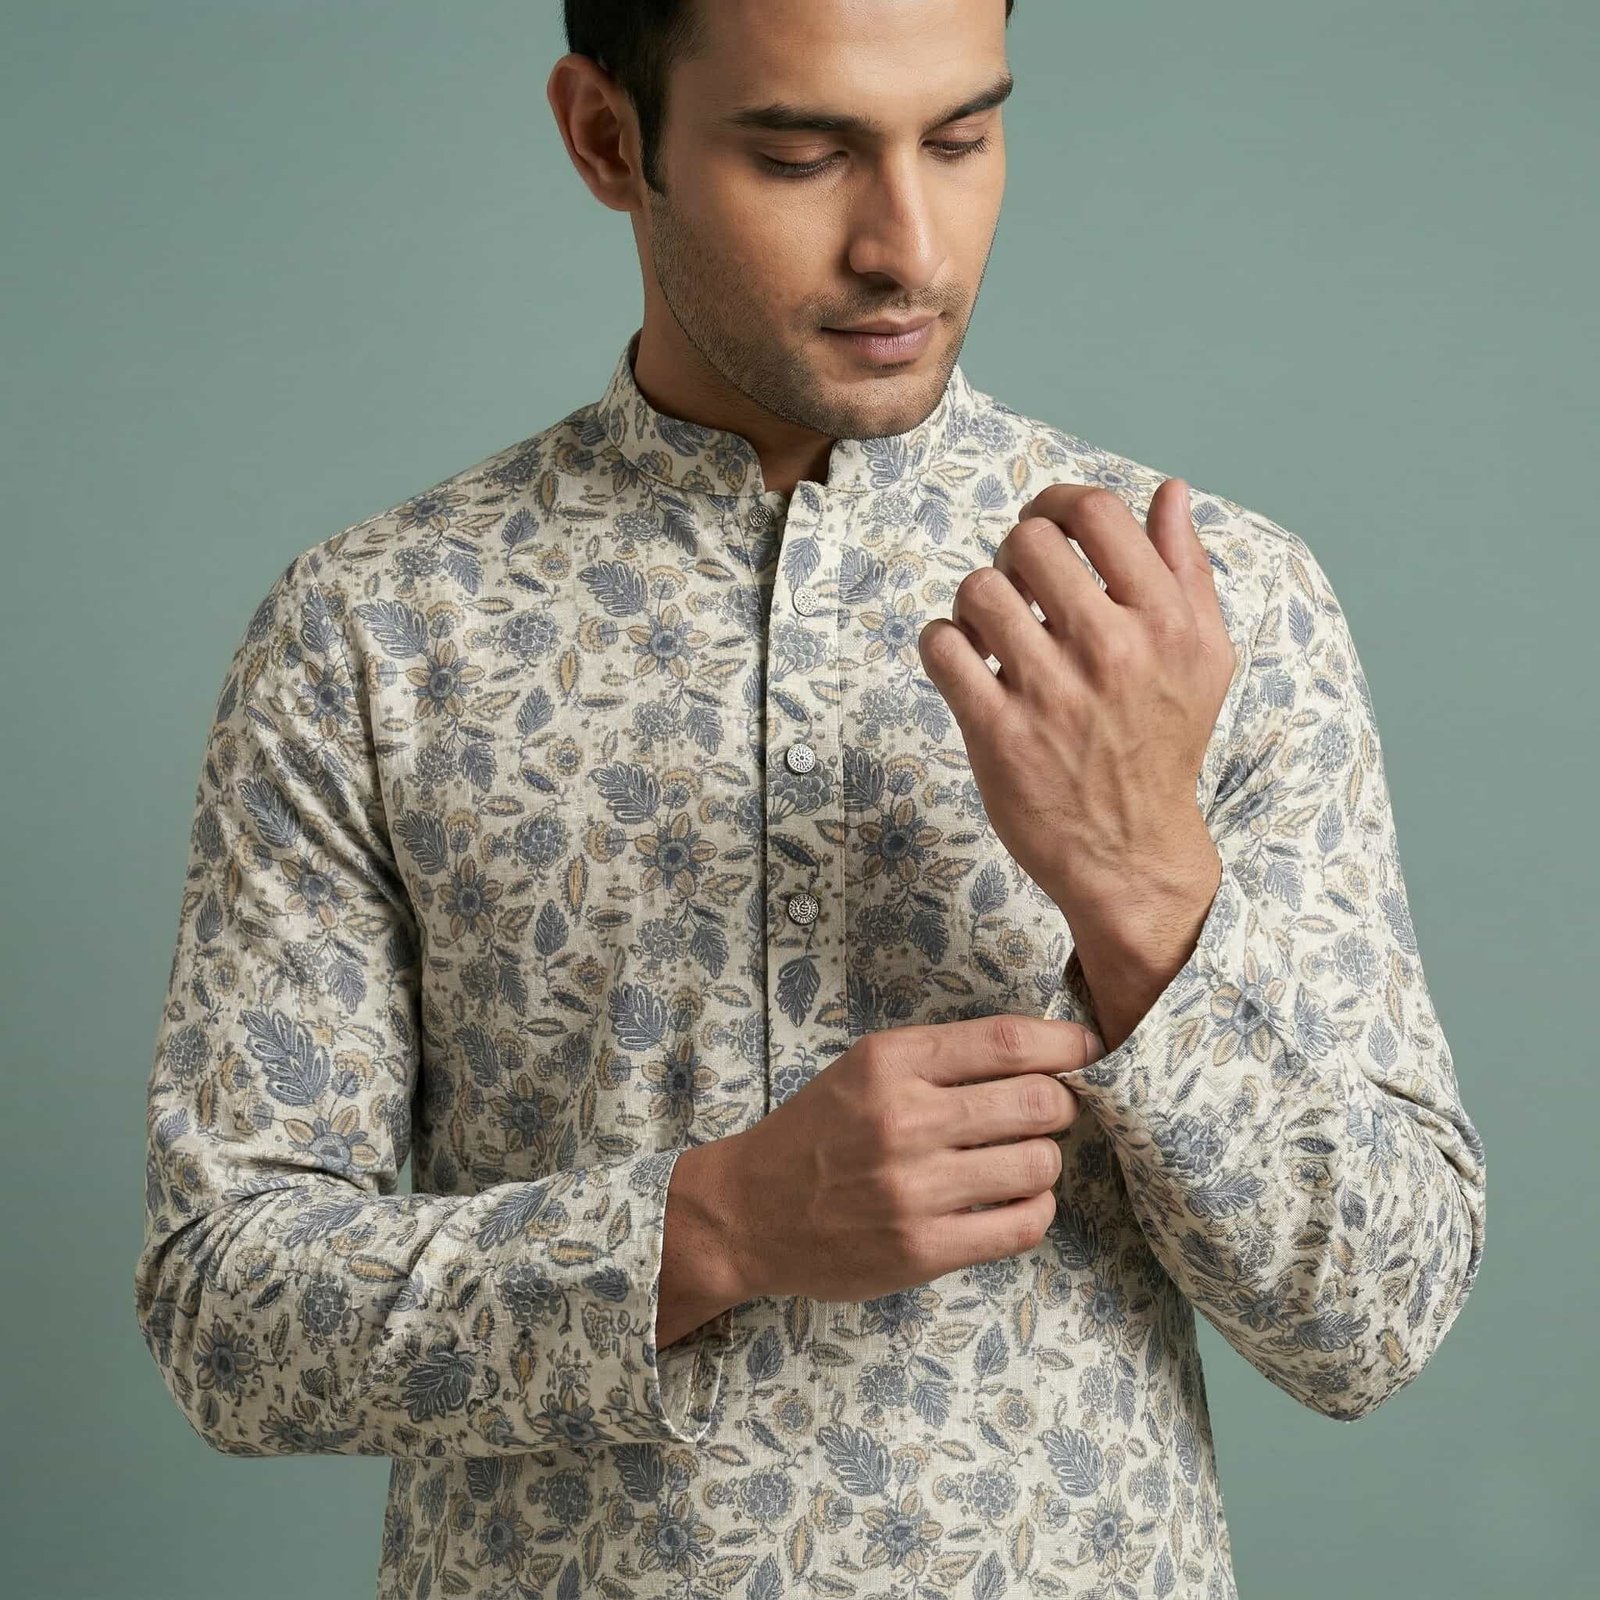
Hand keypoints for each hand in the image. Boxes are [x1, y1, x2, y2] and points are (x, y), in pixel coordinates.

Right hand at [710, 1015, 1103, 1303]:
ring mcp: (914, 1190)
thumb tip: (1044, 1055)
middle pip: (1038, 1101)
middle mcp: (904, 1121)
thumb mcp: (866, 1069)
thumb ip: (943, 1058)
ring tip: (1021, 1160)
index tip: (1087, 1048)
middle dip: (1059, 1104)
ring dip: (1045, 1160)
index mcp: (891, 1063)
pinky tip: (1014, 1201)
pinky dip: (1034, 1209)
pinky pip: (1023, 1225)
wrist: (748, 1212)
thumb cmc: (818, 1132)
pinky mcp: (922, 1250)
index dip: (1066, 1043)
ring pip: (1040, 1164)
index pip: (1008, 1042)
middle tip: (1047, 1112)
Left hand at [917, 479, 1234, 911]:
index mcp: (1165, 621)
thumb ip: (1186, 569)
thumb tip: (1170, 492)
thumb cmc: (1164, 744)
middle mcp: (1111, 650)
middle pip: (1028, 542)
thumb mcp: (1202, 657)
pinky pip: (942, 647)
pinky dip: (942, 644)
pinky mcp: (998, 733)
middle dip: (1013, 557)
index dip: (1057, 505)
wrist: (1131, 854)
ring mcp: (1051, 693)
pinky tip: (966, 664)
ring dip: (975, 604)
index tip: (1048, 530)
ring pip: (978, 590)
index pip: (1095, 512)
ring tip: (991, 634)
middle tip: (1020, 592)